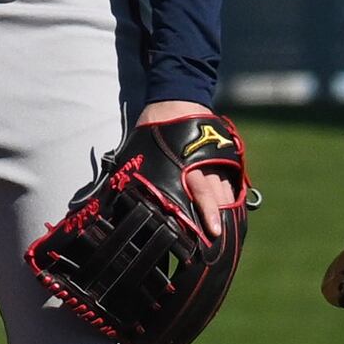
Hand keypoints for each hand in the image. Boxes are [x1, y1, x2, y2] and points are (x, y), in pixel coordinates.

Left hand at [134, 98, 240, 235]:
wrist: (177, 97)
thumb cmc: (154, 129)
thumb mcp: (139, 152)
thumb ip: (133, 176)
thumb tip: (110, 202)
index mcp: (184, 165)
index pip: (200, 194)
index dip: (207, 215)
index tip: (213, 233)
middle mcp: (204, 165)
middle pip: (217, 199)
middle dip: (220, 222)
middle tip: (222, 245)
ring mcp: (218, 161)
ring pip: (228, 193)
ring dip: (228, 213)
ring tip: (230, 237)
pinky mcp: (225, 158)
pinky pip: (233, 183)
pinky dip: (234, 200)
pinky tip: (234, 217)